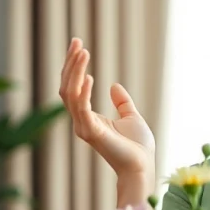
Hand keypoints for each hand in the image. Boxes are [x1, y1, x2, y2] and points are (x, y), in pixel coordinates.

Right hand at [59, 38, 156, 178]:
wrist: (142, 166)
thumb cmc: (138, 147)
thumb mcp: (131, 117)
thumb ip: (121, 102)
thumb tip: (114, 86)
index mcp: (89, 117)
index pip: (74, 88)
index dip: (74, 67)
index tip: (79, 46)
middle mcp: (81, 121)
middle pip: (67, 87)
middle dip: (71, 64)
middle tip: (76, 42)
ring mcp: (83, 127)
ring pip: (70, 94)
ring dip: (75, 71)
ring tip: (83, 51)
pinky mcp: (91, 132)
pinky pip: (81, 108)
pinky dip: (83, 91)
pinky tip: (89, 76)